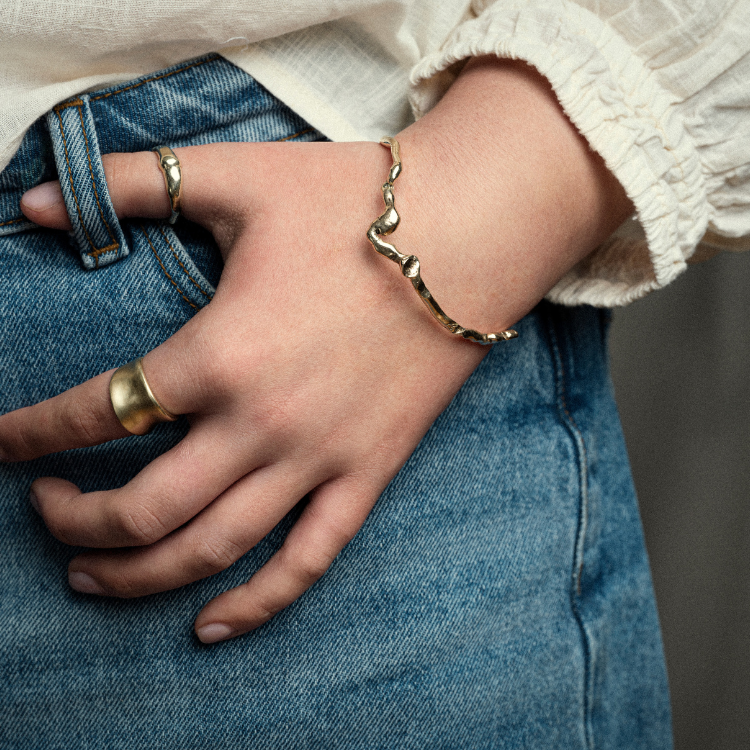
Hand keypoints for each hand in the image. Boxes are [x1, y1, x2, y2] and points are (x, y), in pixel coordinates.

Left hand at [0, 58, 631, 642]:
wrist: (466, 234)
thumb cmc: (353, 204)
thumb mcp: (237, 179)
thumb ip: (132, 184)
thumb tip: (33, 198)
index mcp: (218, 353)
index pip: (95, 413)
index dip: (30, 433)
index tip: (2, 444)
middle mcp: (261, 423)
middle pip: (143, 509)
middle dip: (72, 524)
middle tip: (44, 513)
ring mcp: (319, 458)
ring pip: (212, 550)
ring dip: (137, 577)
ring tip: (89, 579)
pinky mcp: (369, 472)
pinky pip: (308, 559)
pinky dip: (256, 603)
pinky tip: (210, 626)